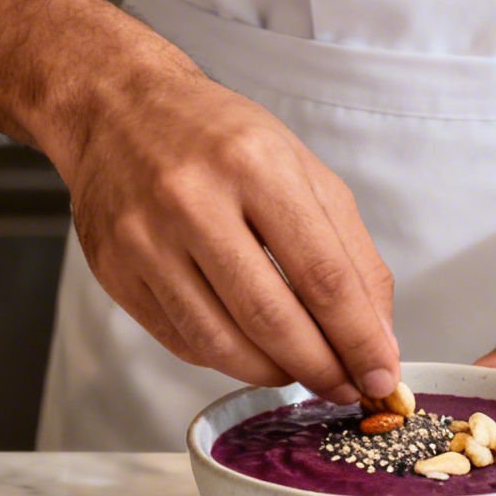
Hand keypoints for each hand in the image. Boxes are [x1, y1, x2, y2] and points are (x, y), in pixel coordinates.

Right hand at [55, 60, 400, 404]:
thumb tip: (377, 337)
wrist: (117, 108)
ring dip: (273, 373)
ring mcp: (146, 240)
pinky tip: (249, 349)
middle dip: (321, 368)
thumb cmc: (219, 139)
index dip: (358, 338)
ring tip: (299, 370)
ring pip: (222, 343)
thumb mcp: (301, 170)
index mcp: (254, 165)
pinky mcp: (116, 272)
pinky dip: (227, 359)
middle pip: (272, 318)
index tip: (380, 374)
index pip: (322, 275)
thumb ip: (350, 252)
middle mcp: (193, 200)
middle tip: (346, 387)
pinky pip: (183, 341)